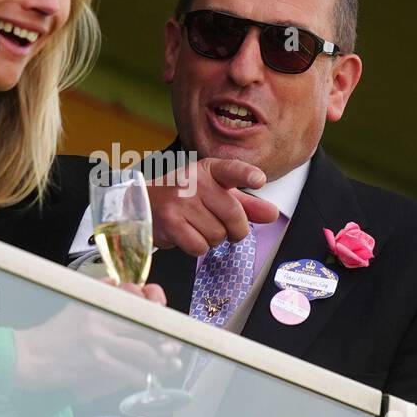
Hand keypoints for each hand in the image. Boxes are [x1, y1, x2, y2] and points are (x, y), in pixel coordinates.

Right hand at [13, 281, 179, 400]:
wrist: (25, 357)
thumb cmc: (49, 335)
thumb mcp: (73, 304)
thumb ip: (97, 291)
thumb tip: (117, 282)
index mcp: (96, 302)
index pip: (137, 305)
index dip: (157, 318)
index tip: (167, 326)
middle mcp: (99, 318)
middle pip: (145, 328)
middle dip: (164, 342)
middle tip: (173, 350)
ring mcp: (98, 341)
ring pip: (142, 351)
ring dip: (159, 362)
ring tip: (166, 366)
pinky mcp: (95, 363)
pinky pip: (129, 371)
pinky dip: (141, 377)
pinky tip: (145, 379)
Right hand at [149, 158, 279, 256]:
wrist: (143, 203)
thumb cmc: (185, 198)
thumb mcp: (215, 194)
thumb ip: (246, 204)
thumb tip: (272, 214)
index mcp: (208, 170)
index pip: (231, 169)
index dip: (246, 175)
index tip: (259, 180)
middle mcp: (194, 182)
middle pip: (233, 215)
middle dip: (236, 231)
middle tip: (227, 230)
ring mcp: (180, 201)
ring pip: (217, 235)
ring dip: (213, 239)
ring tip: (198, 227)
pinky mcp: (170, 222)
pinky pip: (199, 246)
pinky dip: (198, 247)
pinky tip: (187, 235)